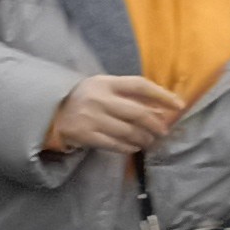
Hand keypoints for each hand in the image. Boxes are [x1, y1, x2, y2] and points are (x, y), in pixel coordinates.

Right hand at [45, 73, 184, 159]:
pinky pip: (115, 144)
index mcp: (105, 83)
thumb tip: (161, 109)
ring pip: (128, 131)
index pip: (140, 86)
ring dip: (144, 138)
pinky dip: (128, 147)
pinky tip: (134, 147)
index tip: (178, 105)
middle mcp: (99, 99)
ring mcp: (91, 118)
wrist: (50, 112)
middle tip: (163, 131)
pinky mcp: (85, 135)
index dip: (162, 95)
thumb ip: (128, 95)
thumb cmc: (84, 98)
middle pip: (137, 113)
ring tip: (148, 141)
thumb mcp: (103, 88)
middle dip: (155, 124)